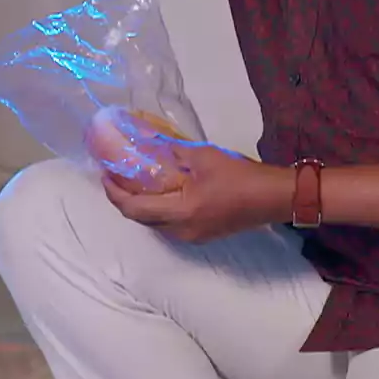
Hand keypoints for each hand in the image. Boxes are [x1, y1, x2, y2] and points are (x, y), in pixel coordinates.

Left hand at [101, 141, 293, 243]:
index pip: (134, 208)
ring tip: (133, 181)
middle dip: (124, 199)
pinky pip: (169, 224)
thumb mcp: (202, 156)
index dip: (114, 193)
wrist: (274, 197)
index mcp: (180, 213)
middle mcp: (181, 231)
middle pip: (141, 219)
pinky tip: (159, 191)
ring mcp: (192, 236)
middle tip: (115, 175)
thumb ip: (172, 151)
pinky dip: (158, 208)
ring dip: (141, 204)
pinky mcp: (202, 234)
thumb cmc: (239, 176)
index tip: (104, 174)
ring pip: (155, 223)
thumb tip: (148, 141)